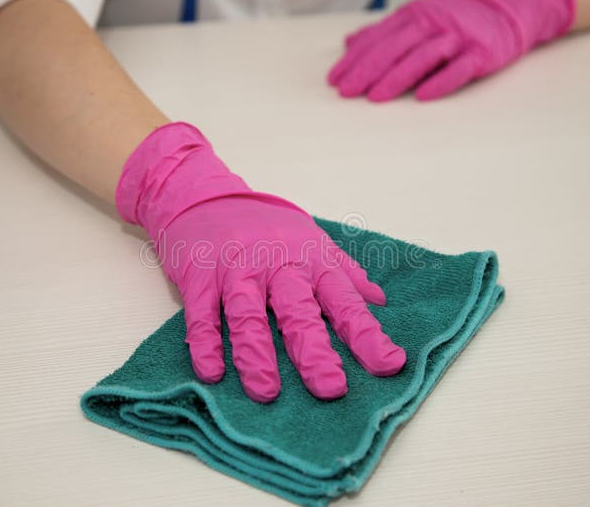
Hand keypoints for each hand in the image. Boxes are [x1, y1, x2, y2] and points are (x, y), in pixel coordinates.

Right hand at [116, 122, 405, 401]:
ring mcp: (236, 271)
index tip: (390, 365)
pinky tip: (211, 372)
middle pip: (297, 311)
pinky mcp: (200, 277)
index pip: (344, 301)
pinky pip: (202, 314)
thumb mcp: (312, 242)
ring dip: (256, 354)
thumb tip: (380, 301)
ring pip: (247, 315)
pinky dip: (205, 343)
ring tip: (267, 391)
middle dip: (314, 351)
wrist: (208, 198)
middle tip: (330, 389)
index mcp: (310, 260)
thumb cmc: (267, 229)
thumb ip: (345, 274)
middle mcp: (276, 265)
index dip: (367, 334)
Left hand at [328, 0, 574, 101]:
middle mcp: (433, 22)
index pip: (377, 39)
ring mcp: (458, 37)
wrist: (509, 8)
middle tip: (346, 93)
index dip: (354, 60)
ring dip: (396, 78)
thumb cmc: (455, 19)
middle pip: (395, 48)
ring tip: (374, 98)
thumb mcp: (417, 19)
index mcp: (414, 15)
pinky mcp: (481, 53)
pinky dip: (441, 82)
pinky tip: (422, 97)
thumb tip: (349, 43)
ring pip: (422, 57)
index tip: (333, 80)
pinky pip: (459, 69)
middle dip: (367, 71)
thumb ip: (383, 32)